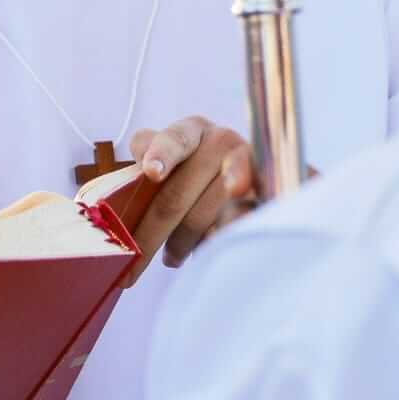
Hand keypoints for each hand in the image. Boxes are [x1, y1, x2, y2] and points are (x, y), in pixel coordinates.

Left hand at [122, 115, 253, 284]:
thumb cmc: (196, 172)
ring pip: (201, 219)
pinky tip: (207, 247)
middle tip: (131, 269)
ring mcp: (248, 167)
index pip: (174, 140)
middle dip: (149, 235)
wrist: (251, 181)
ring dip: (181, 244)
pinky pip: (234, 226)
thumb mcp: (172, 159)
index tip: (152, 173)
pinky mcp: (267, 195)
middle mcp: (221, 141)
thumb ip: (150, 152)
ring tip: (172, 258)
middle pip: (176, 195)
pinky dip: (215, 240)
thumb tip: (142, 156)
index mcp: (191, 130)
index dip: (161, 155)